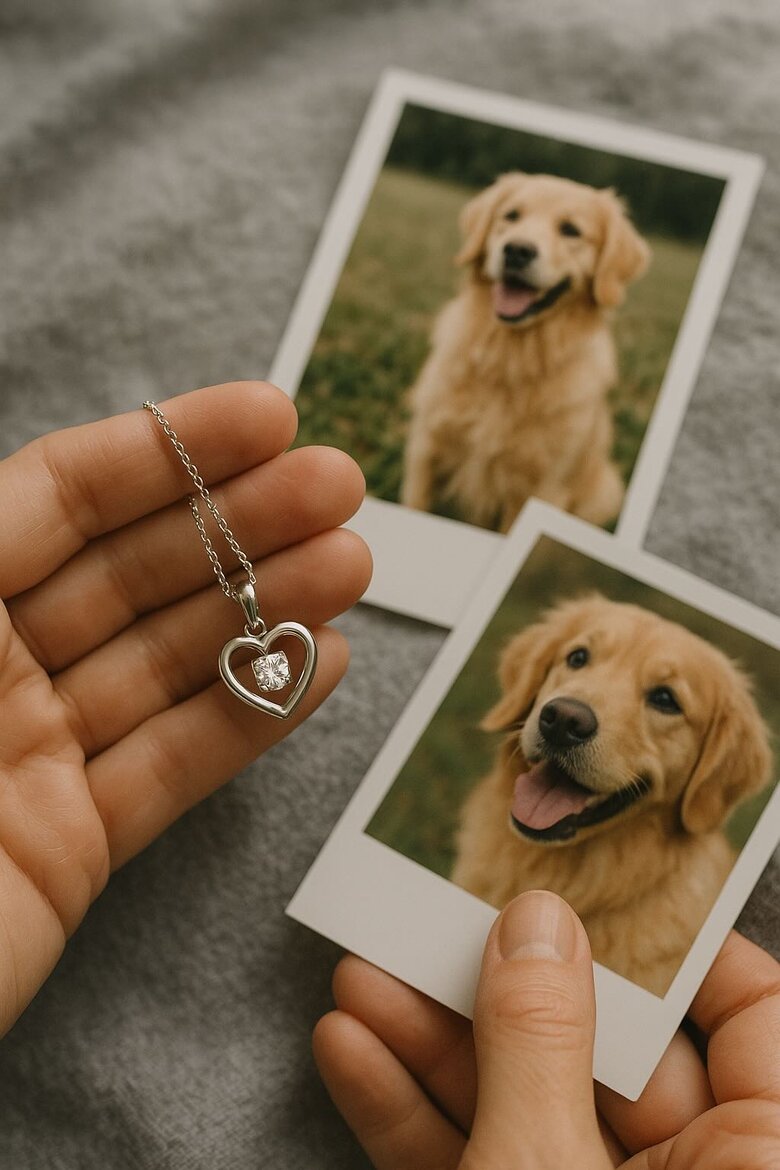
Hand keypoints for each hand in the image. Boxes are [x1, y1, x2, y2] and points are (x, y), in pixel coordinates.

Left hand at [0, 381, 370, 1035]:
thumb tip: (45, 486)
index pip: (61, 497)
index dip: (169, 451)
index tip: (271, 417)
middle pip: (130, 572)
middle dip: (242, 522)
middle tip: (341, 486)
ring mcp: (27, 761)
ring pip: (168, 665)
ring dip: (269, 612)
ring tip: (354, 563)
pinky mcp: (69, 849)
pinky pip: (175, 768)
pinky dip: (254, 717)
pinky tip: (321, 665)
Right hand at [314, 890, 779, 1168]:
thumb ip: (542, 1048)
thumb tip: (533, 925)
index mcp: (752, 1162)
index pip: (750, 1013)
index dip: (678, 944)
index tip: (596, 886)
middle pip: (603, 1051)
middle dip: (500, 983)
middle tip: (438, 917)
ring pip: (521, 1103)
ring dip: (430, 1041)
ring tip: (364, 972)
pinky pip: (469, 1160)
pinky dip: (407, 1115)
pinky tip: (351, 1050)